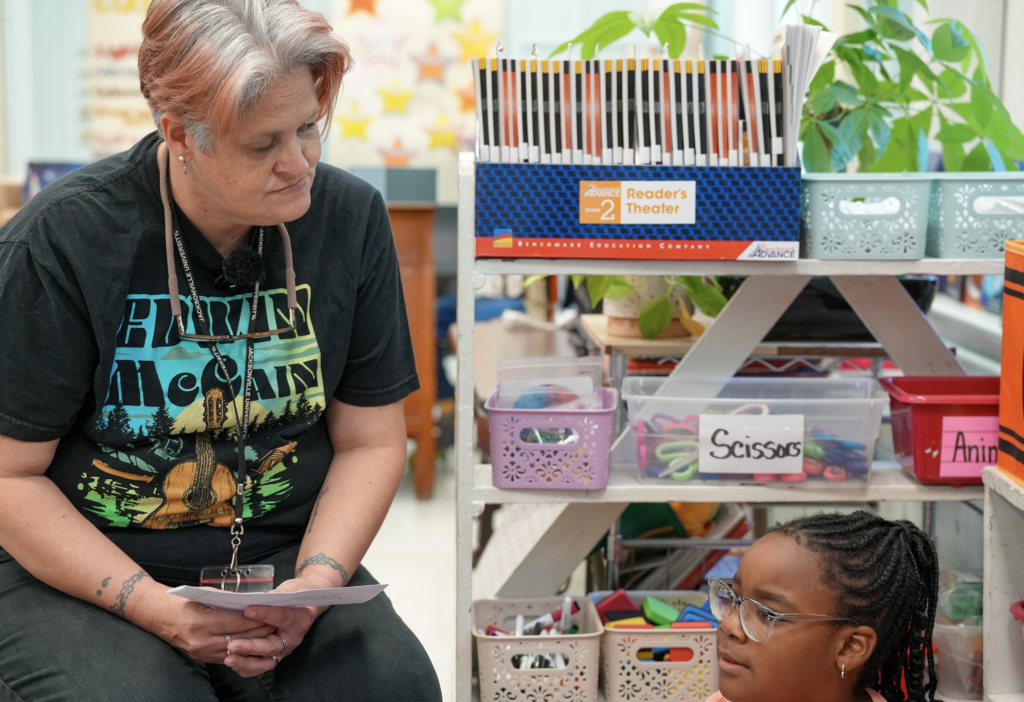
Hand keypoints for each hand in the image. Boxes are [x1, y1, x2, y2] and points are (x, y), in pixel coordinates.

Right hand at [133, 586, 276, 664]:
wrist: (157, 616)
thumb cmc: (182, 601)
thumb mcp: (205, 595)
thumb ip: (227, 600)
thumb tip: (250, 603)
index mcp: (201, 622)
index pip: (237, 622)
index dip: (257, 618)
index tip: (272, 614)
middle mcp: (200, 640)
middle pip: (239, 637)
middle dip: (260, 631)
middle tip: (276, 624)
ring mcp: (200, 652)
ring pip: (235, 649)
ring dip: (252, 642)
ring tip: (268, 633)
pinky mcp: (200, 659)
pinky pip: (225, 656)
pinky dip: (240, 648)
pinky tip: (251, 642)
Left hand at [223, 574, 333, 676]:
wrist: (305, 606)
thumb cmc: (296, 596)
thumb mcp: (287, 590)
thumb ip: (271, 597)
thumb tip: (250, 601)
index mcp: (299, 619)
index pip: (281, 617)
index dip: (265, 614)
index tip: (247, 610)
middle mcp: (292, 639)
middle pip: (271, 646)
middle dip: (250, 647)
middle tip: (233, 645)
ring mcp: (283, 650)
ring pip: (265, 663)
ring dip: (246, 662)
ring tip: (229, 659)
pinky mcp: (274, 656)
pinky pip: (260, 667)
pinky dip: (246, 668)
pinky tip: (233, 662)